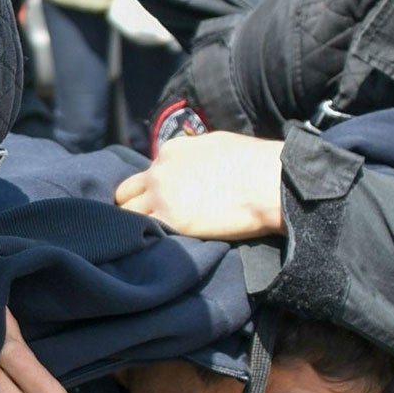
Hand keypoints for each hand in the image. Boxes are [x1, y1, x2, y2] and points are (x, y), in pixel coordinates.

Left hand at [116, 131, 283, 239]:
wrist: (267, 182)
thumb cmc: (253, 162)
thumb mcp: (215, 145)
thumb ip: (193, 156)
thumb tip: (191, 166)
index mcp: (169, 151)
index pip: (146, 174)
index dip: (154, 190)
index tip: (166, 202)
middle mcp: (159, 171)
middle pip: (126, 194)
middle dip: (134, 206)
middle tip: (150, 222)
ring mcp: (161, 197)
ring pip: (127, 215)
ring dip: (137, 226)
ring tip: (150, 239)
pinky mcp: (170, 221)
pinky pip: (144, 233)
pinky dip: (147, 240)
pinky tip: (157, 247)